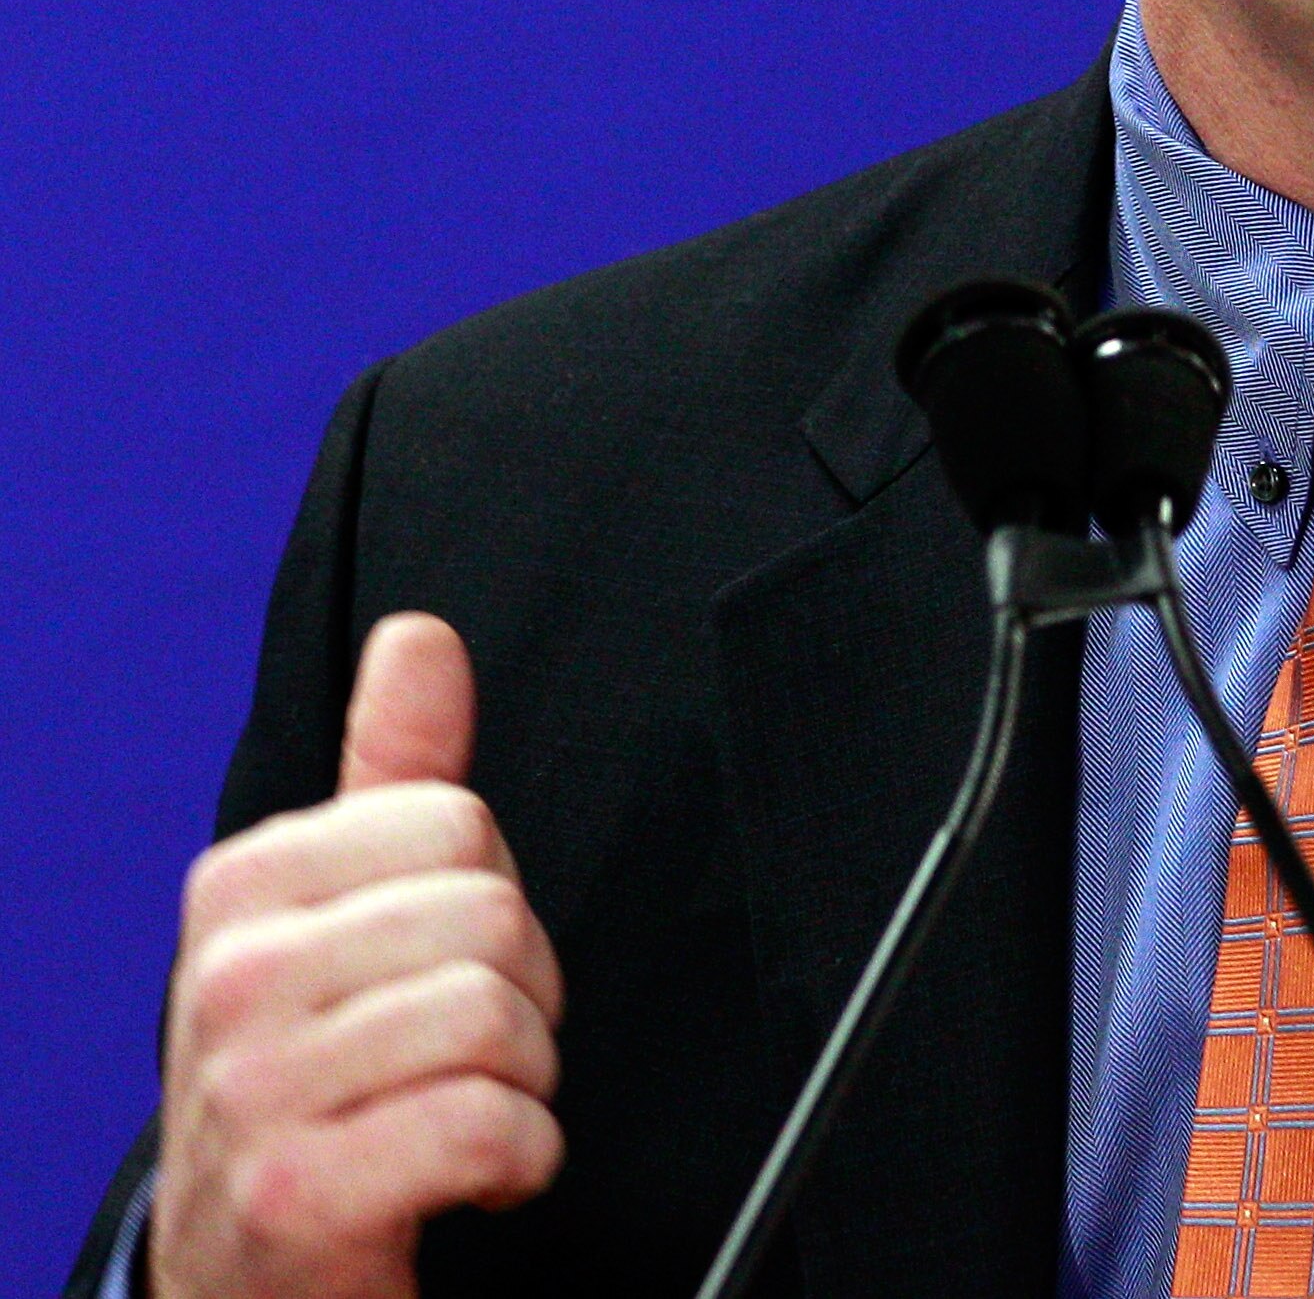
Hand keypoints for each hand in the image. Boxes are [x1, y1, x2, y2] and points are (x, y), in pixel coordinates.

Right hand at [150, 614, 564, 1298]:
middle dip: (521, 996)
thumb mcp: (335, 918)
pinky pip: (488, 1125)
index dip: (491, 902)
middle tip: (460, 1058)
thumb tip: (421, 638)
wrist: (242, 1278)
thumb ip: (390, 775)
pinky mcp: (296, 1197)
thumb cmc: (310, 1084)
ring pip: (497, 1018)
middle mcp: (232, 978)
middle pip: (492, 917)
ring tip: (463, 1113)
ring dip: (523, 1084)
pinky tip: (472, 1178)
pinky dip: (520, 1158)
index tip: (440, 968)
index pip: (460, 824)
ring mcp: (253, 1090)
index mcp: (244, 887)